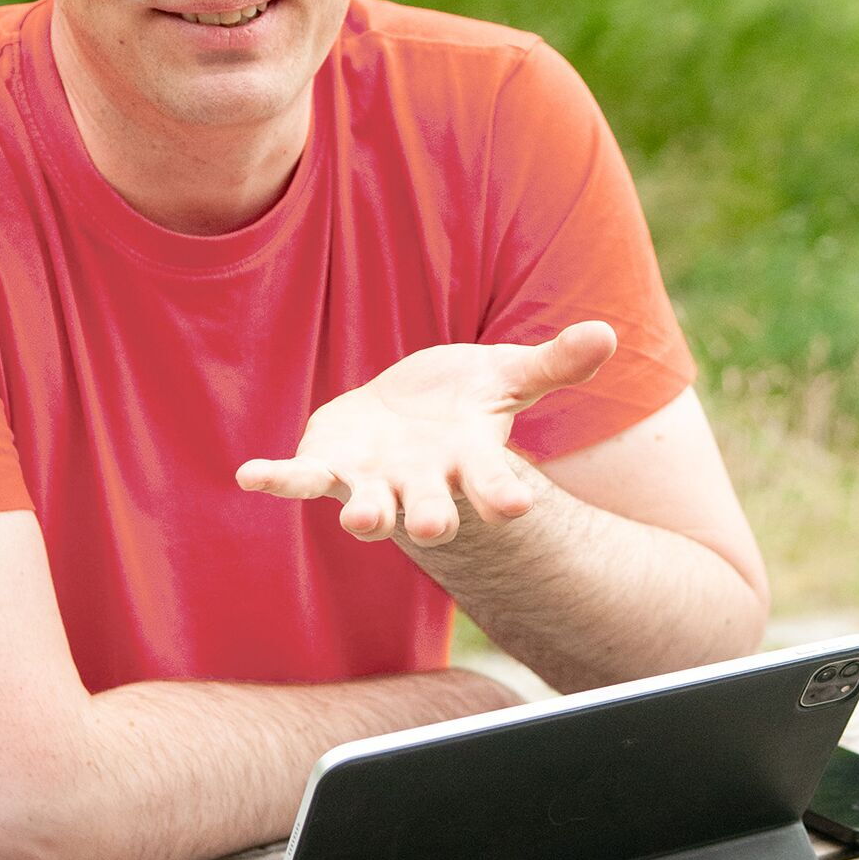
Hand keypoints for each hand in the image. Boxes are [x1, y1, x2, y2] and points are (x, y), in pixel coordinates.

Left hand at [236, 321, 616, 545]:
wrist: (402, 416)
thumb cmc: (461, 401)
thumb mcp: (506, 375)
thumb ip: (553, 364)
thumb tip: (609, 334)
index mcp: (469, 462)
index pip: (493, 485)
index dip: (503, 495)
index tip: (518, 506)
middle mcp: (422, 483)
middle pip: (430, 511)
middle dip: (432, 518)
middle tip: (435, 526)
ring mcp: (373, 482)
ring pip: (370, 508)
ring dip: (366, 515)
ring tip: (360, 520)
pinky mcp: (329, 469)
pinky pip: (301, 480)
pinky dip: (277, 479)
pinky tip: (249, 475)